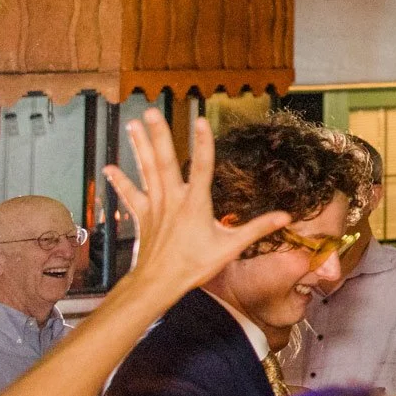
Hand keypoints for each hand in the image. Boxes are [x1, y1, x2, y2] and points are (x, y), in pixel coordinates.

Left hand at [104, 111, 290, 300]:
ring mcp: (155, 206)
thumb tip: (286, 216)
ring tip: (133, 124)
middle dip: (159, 135)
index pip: (202, 166)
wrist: (158, 283)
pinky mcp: (143, 216)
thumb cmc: (195, 266)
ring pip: (147, 170)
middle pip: (165, 161)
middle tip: (152, 112)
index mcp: (195, 203)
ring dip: (140, 146)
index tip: (200, 119)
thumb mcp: (231, 247)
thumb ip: (258, 228)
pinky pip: (130, 195)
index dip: (203, 142)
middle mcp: (172, 199)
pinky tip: (108, 167)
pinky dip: (120, 181)